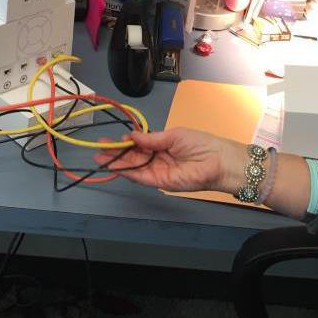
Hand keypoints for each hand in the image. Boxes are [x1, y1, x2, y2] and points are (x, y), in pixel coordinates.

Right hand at [93, 127, 246, 192]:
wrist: (219, 162)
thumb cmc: (201, 144)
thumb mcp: (174, 135)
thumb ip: (151, 139)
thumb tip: (132, 136)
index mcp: (162, 145)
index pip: (138, 145)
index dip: (124, 143)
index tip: (110, 139)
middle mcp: (158, 159)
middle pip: (132, 157)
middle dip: (115, 153)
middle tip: (98, 148)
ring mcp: (158, 171)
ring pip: (133, 167)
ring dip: (117, 163)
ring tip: (100, 157)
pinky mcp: (161, 182)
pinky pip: (141, 177)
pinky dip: (128, 172)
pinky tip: (116, 165)